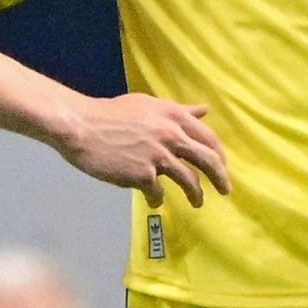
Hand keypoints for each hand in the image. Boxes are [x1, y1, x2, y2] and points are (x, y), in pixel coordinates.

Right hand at [56, 95, 230, 207]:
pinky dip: (158, 199)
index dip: (219, 155)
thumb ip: (178, 110)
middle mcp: (171, 135)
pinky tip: (154, 201)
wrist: (81, 126)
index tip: (222, 167)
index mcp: (173, 116)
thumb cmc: (111, 114)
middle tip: (226, 190)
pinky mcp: (142, 175)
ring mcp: (157, 156)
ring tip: (196, 202)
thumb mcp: (148, 105)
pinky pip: (158, 193)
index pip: (208, 138)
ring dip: (195, 195)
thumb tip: (204, 110)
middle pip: (207, 160)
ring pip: (189, 181)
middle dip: (220, 178)